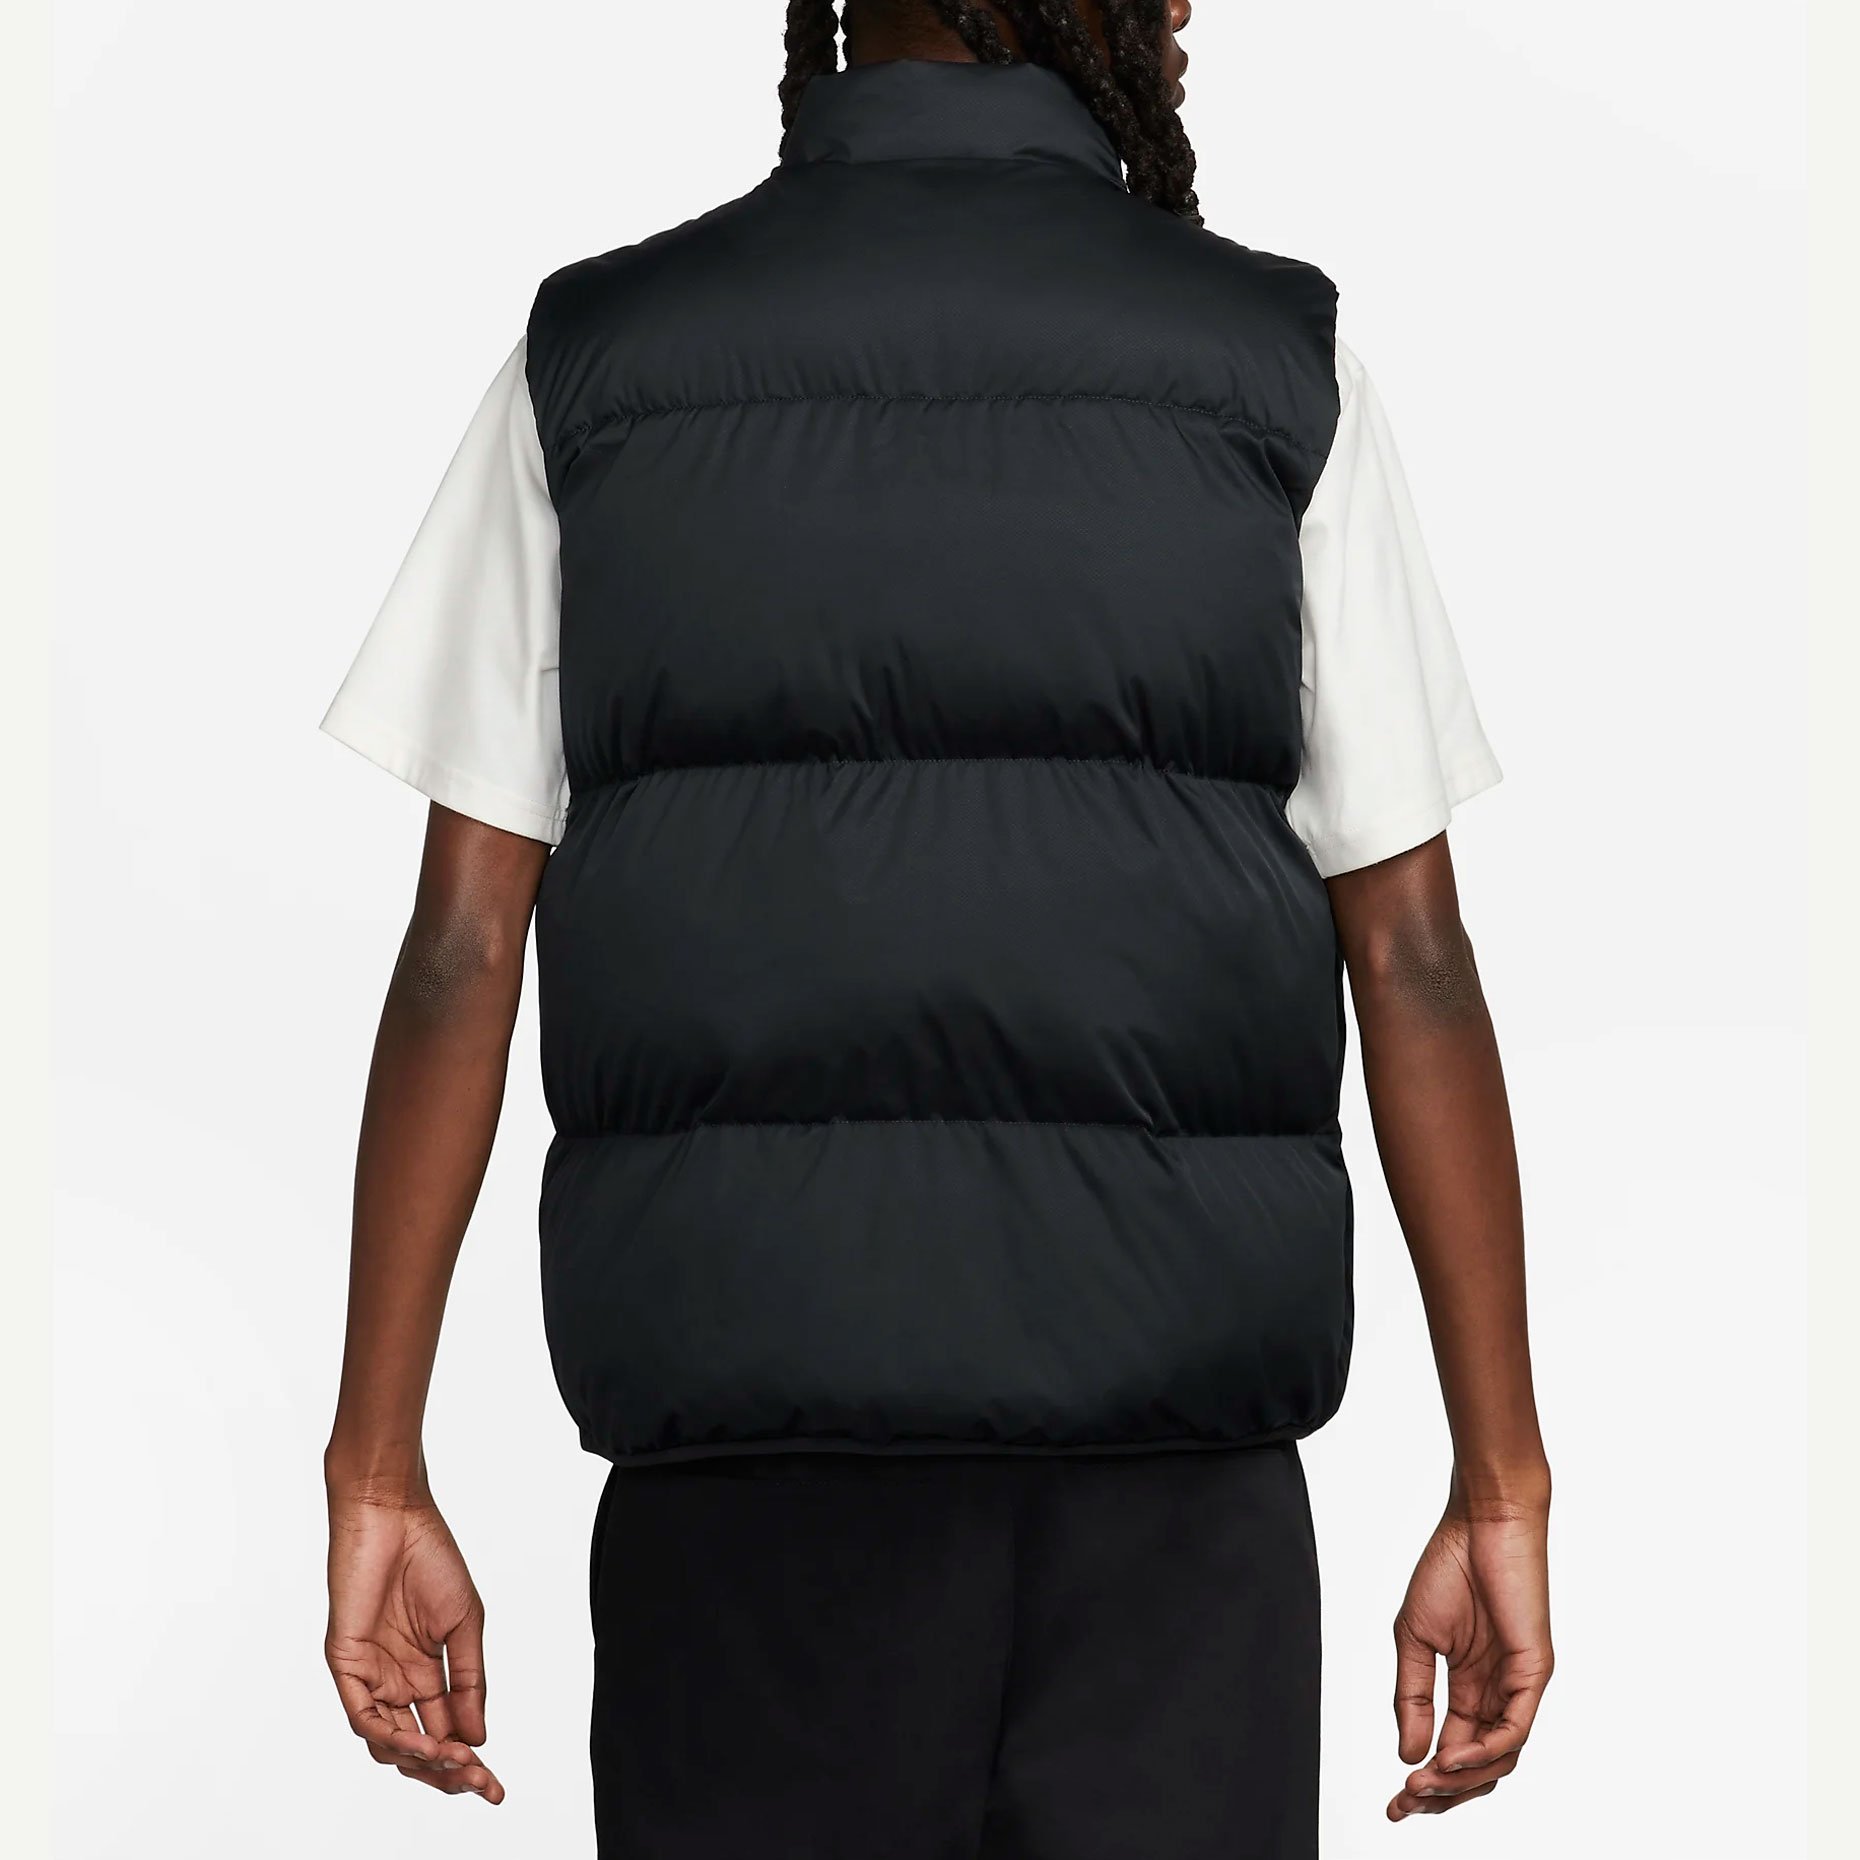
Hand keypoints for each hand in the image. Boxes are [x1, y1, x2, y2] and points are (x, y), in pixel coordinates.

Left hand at [325, 1482, 504, 1803]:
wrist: (395, 1515)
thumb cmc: (431, 1557)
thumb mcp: (465, 1624)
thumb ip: (468, 1682)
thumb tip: (478, 1738)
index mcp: (425, 1672)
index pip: (445, 1732)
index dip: (469, 1762)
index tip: (496, 1787)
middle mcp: (395, 1682)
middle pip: (416, 1749)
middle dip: (448, 1773)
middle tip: (480, 1783)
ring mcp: (369, 1675)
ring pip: (388, 1743)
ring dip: (422, 1761)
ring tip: (457, 1761)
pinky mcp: (346, 1664)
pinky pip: (363, 1716)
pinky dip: (391, 1736)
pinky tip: (423, 1742)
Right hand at [1387, 1486, 1552, 1819]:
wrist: (1479, 1522)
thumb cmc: (1449, 1567)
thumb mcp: (1414, 1639)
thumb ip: (1413, 1696)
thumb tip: (1408, 1754)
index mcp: (1469, 1686)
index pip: (1451, 1749)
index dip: (1425, 1782)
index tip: (1393, 1803)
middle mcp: (1497, 1693)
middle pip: (1478, 1766)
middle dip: (1443, 1793)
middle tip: (1406, 1802)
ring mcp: (1518, 1685)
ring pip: (1499, 1757)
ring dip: (1462, 1778)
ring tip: (1425, 1781)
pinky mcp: (1534, 1672)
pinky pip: (1516, 1727)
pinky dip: (1485, 1750)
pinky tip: (1451, 1757)